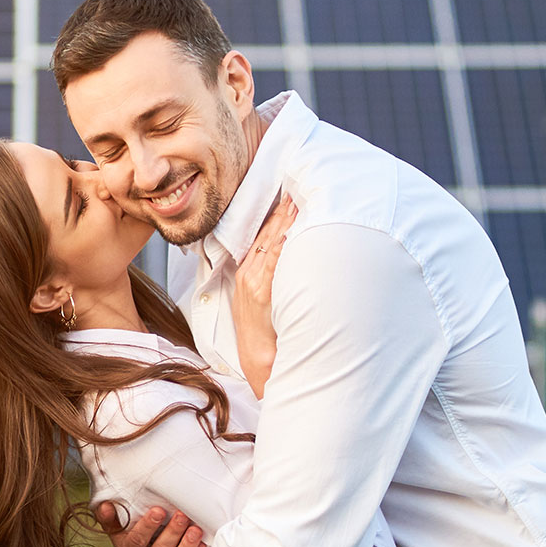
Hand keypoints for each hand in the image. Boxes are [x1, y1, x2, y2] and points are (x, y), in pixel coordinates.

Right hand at [95, 501, 207, 546]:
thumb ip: (110, 517)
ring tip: (195, 530)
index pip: (137, 540)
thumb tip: (105, 506)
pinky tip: (202, 546)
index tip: (159, 510)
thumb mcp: (119, 528)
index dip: (148, 526)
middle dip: (172, 533)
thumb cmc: (132, 535)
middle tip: (182, 515)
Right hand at [233, 193, 296, 397]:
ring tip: (296, 203)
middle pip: (266, 235)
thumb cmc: (265, 330)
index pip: (263, 236)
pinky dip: (282, 246)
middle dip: (282, 211)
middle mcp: (249, 273)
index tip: (288, 197)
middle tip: (296, 189)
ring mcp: (254, 282)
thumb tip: (289, 257)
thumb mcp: (264, 299)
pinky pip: (273, 264)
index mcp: (249, 273)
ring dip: (284, 223)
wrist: (258, 357)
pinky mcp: (261, 292)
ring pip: (270, 245)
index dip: (276, 216)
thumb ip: (272, 277)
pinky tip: (290, 233)